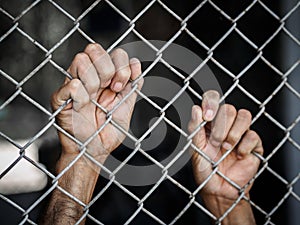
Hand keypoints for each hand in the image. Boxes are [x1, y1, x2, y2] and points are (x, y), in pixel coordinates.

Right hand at [51, 43, 142, 161]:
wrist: (94, 152)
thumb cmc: (107, 131)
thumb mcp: (126, 107)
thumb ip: (133, 86)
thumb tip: (136, 63)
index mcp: (105, 77)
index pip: (114, 52)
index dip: (121, 65)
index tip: (121, 86)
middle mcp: (89, 77)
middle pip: (95, 49)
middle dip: (108, 69)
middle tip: (111, 90)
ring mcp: (73, 85)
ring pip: (81, 60)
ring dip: (94, 82)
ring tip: (94, 100)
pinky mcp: (60, 98)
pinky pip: (71, 84)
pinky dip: (81, 96)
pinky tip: (82, 107)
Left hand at [188, 91, 262, 199]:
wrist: (219, 191)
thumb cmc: (205, 171)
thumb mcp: (195, 150)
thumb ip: (195, 129)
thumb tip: (195, 108)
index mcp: (209, 124)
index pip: (213, 100)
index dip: (211, 103)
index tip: (207, 117)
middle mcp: (225, 126)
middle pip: (228, 108)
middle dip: (220, 127)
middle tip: (215, 143)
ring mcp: (240, 134)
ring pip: (244, 115)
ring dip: (233, 133)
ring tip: (226, 148)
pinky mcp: (253, 144)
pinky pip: (253, 135)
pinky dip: (244, 146)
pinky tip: (238, 155)